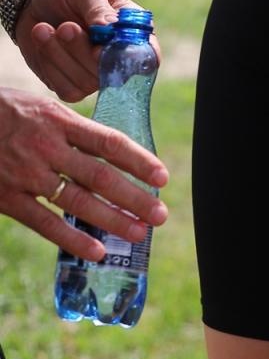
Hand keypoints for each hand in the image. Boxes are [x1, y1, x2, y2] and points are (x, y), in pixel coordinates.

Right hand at [0, 87, 167, 260]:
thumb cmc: (4, 112)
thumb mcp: (40, 107)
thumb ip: (73, 129)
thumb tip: (112, 150)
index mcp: (58, 121)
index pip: (108, 142)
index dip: (139, 161)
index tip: (163, 178)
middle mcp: (45, 147)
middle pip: (99, 176)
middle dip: (134, 198)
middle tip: (160, 215)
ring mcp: (25, 174)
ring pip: (77, 201)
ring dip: (112, 220)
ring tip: (139, 233)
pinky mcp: (6, 197)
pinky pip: (43, 222)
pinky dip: (71, 238)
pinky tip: (96, 251)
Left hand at [17, 0, 160, 101]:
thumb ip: (98, 9)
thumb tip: (110, 29)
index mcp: (134, 33)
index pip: (149, 57)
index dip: (131, 59)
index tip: (102, 47)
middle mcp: (119, 58)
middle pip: (113, 73)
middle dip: (83, 51)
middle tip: (66, 27)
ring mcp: (96, 75)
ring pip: (86, 82)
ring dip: (60, 55)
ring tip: (44, 28)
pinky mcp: (72, 84)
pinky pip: (67, 89)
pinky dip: (49, 66)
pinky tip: (43, 42)